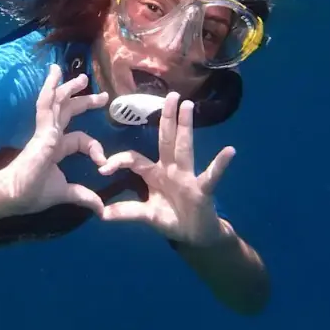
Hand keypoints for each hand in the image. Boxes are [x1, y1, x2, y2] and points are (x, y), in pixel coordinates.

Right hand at [4, 64, 109, 215]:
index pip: (79, 139)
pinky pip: (46, 104)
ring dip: (69, 88)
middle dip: (85, 102)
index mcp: (56, 148)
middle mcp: (51, 136)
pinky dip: (51, 88)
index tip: (102, 162)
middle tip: (102, 96)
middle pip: (69, 112)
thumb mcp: (65, 193)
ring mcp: (45, 131)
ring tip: (82, 76)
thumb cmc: (33, 193)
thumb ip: (83, 197)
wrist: (12, 193)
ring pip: (59, 102)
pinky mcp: (42, 129)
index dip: (94, 148)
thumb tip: (102, 210)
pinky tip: (55, 73)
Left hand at [98, 92, 235, 246]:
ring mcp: (188, 176)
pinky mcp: (203, 189)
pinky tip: (229, 151)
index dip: (119, 161)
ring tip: (187, 105)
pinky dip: (220, 164)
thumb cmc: (171, 219)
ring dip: (185, 127)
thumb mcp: (146, 215)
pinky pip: (211, 175)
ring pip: (185, 148)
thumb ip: (126, 212)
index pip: (134, 159)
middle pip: (166, 139)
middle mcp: (171, 169)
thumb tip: (100, 214)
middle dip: (166, 118)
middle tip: (168, 94)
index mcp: (154, 173)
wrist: (195, 236)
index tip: (103, 169)